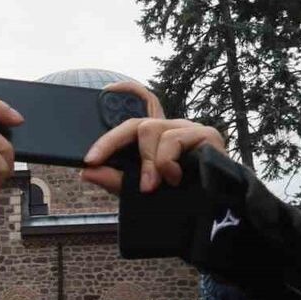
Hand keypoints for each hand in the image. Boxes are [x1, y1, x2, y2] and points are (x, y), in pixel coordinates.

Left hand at [81, 82, 223, 194]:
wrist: (215, 210)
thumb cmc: (179, 196)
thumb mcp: (137, 189)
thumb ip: (113, 179)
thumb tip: (86, 171)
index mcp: (157, 138)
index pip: (144, 105)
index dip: (128, 91)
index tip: (106, 89)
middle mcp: (172, 128)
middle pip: (136, 122)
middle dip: (110, 142)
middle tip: (94, 162)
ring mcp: (189, 129)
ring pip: (151, 130)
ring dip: (146, 161)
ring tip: (151, 185)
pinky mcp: (206, 135)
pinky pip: (173, 140)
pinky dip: (166, 162)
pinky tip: (173, 178)